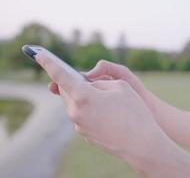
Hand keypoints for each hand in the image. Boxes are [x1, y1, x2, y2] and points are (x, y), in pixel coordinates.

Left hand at [36, 53, 166, 171]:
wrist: (142, 144)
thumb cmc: (134, 112)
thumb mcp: (120, 86)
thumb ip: (99, 82)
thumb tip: (88, 87)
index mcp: (83, 96)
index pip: (60, 76)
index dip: (48, 63)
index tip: (38, 55)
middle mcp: (76, 112)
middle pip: (67, 91)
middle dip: (73, 83)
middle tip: (86, 79)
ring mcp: (80, 125)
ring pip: (76, 104)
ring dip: (85, 97)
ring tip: (106, 99)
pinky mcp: (86, 135)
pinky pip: (83, 116)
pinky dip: (91, 110)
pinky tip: (109, 113)